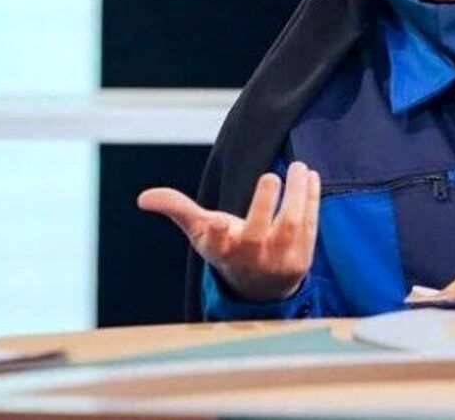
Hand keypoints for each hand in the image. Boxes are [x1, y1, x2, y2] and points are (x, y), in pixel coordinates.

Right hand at [137, 161, 320, 301]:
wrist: (260, 286)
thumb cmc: (227, 248)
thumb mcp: (201, 232)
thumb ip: (177, 209)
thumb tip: (143, 198)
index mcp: (222, 251)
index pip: (217, 244)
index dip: (216, 234)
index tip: (217, 222)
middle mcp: (250, 259)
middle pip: (257, 234)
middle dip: (263, 204)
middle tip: (270, 176)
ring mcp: (278, 261)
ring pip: (289, 226)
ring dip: (297, 195)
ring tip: (299, 167)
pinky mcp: (302, 260)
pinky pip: (309, 226)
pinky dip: (311, 200)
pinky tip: (310, 177)